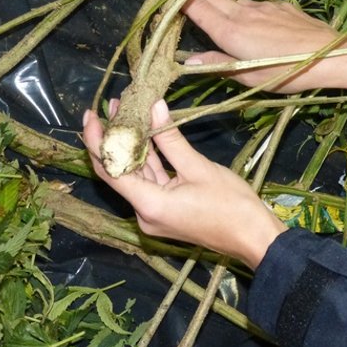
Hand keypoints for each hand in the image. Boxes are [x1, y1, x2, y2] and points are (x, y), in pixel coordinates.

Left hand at [82, 99, 286, 269]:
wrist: (254, 238)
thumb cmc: (232, 205)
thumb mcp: (199, 167)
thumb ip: (170, 139)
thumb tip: (153, 108)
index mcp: (149, 205)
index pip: (110, 170)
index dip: (97, 142)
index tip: (92, 116)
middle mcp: (144, 212)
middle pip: (117, 173)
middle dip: (111, 140)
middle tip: (109, 108)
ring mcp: (154, 213)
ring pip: (134, 175)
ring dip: (130, 146)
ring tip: (125, 112)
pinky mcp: (164, 210)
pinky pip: (150, 181)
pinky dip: (147, 159)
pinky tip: (144, 133)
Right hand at [182, 0, 346, 94]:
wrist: (332, 55)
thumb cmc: (287, 71)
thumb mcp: (248, 77)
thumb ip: (217, 64)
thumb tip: (187, 61)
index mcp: (229, 30)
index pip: (194, 5)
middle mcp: (241, 12)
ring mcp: (261, 6)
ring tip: (201, 2)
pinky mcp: (278, 5)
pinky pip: (249, 2)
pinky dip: (236, 5)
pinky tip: (242, 16)